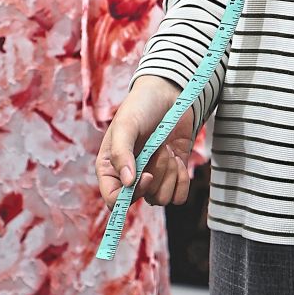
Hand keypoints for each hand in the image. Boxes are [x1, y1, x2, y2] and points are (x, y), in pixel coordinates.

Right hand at [95, 75, 193, 209]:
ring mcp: (153, 177)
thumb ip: (122, 154)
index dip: (131, 195)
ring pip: (161, 198)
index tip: (147, 176)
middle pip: (142, 198)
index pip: (114, 201)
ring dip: (169, 174)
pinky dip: (182, 179)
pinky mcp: (173, 175)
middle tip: (158, 148)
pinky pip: (179, 196)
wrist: (169, 93)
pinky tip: (178, 158)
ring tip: (167, 149)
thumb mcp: (126, 126)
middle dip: (156, 173)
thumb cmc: (140, 106)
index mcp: (111, 169)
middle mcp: (131, 178)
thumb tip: (128, 183)